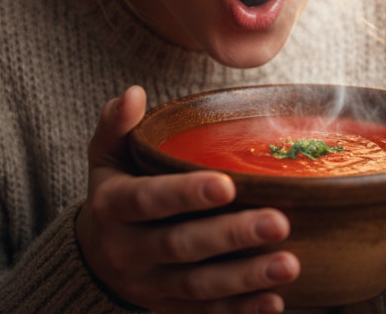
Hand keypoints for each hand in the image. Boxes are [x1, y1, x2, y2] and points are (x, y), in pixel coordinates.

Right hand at [76, 86, 299, 313]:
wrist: (96, 254)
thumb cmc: (116, 191)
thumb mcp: (106, 156)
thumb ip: (117, 125)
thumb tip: (133, 93)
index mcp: (114, 206)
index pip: (148, 200)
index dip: (186, 194)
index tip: (228, 185)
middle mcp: (128, 250)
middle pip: (181, 246)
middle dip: (231, 236)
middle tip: (279, 222)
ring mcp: (150, 284)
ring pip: (199, 286)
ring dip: (246, 278)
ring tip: (289, 264)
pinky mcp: (169, 308)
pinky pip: (206, 313)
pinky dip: (240, 311)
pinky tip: (274, 302)